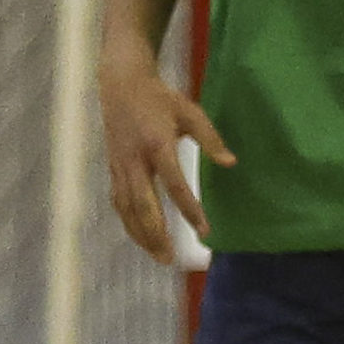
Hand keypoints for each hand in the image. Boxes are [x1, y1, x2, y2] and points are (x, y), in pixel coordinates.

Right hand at [96, 38, 231, 259]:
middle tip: (170, 259)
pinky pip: (119, 203)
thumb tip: (230, 163)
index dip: (189, 210)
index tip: (203, 230)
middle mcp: (135, 160)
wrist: (120, 84)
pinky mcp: (113, 169)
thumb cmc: (159, 98)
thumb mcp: (190, 112)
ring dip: (141, 235)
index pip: (174, 185)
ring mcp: (121, 167)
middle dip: (156, 235)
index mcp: (157, 145)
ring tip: (158, 256)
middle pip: (143, 206)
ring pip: (127, 209)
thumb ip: (210, 138)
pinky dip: (129, 223)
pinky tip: (140, 237)